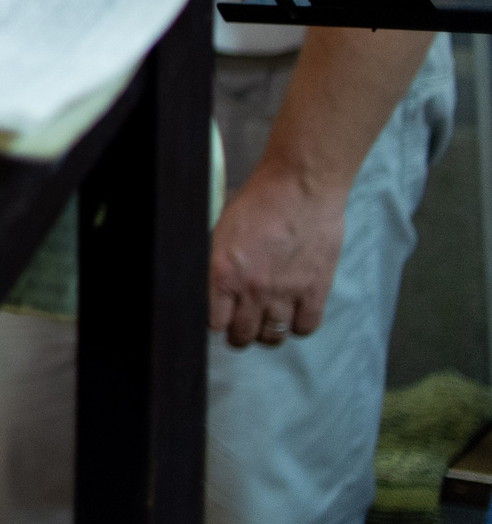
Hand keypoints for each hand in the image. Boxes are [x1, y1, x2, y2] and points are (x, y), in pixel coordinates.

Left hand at [208, 161, 347, 347]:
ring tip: (264, 320)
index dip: (215, 323)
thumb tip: (208, 290)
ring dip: (265, 332)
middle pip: (242, 336)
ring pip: (271, 336)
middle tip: (240, 325)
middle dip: (237, 334)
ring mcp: (286, 291)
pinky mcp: (315, 289)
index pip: (213, 322)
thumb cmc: (258, 203)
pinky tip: (292, 314)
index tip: (218, 318)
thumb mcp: (220, 233)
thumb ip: (215, 264)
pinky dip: (296, 326)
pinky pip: (304, 327)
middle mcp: (253, 288)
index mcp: (223, 272)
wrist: (300, 187)